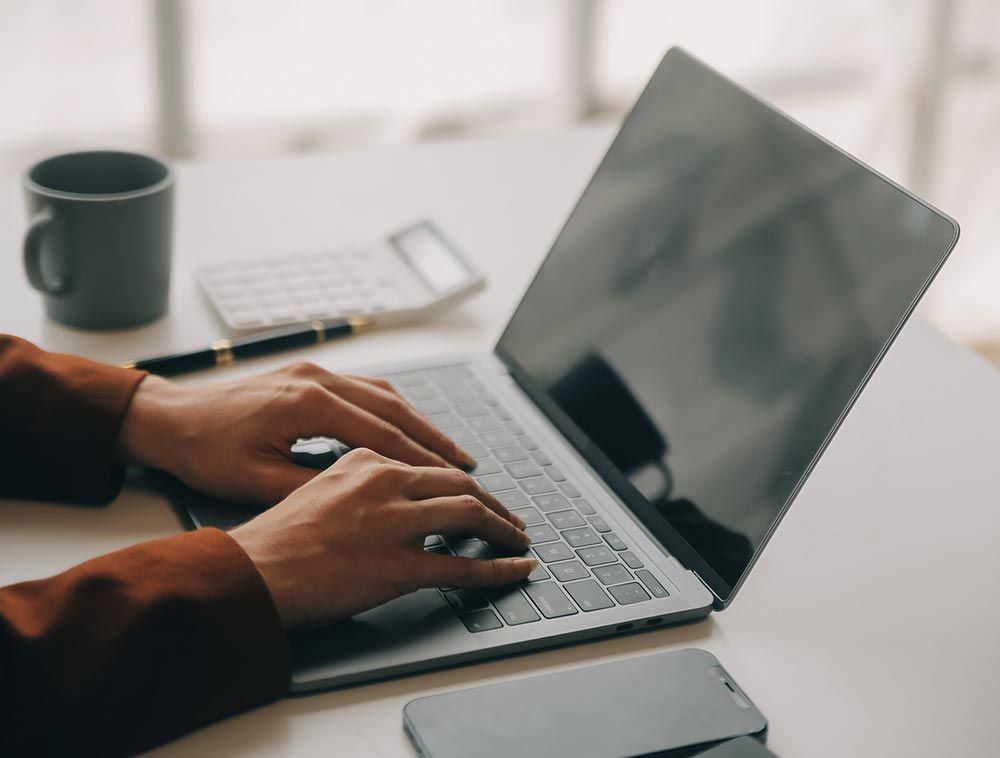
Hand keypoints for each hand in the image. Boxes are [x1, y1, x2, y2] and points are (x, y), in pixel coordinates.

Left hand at [116, 362, 476, 504]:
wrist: (170, 418)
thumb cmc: (206, 452)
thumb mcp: (258, 481)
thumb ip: (314, 485)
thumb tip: (365, 495)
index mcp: (308, 403)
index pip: (381, 433)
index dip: (421, 460)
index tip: (453, 480)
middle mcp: (317, 380)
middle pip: (393, 407)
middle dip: (433, 437)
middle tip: (467, 464)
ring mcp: (314, 373)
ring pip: (383, 394)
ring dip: (418, 421)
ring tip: (448, 449)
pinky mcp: (308, 376)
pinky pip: (365, 389)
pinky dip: (394, 409)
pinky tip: (408, 427)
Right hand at [229, 448, 534, 627]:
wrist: (248, 573)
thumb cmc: (274, 538)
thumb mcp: (316, 487)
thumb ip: (360, 483)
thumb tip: (394, 495)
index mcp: (366, 461)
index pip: (430, 466)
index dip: (463, 482)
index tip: (479, 494)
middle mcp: (386, 483)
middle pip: (461, 483)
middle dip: (494, 502)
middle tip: (510, 518)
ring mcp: (394, 525)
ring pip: (471, 514)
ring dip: (503, 529)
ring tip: (518, 540)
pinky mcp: (397, 567)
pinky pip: (463, 567)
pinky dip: (497, 569)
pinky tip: (514, 570)